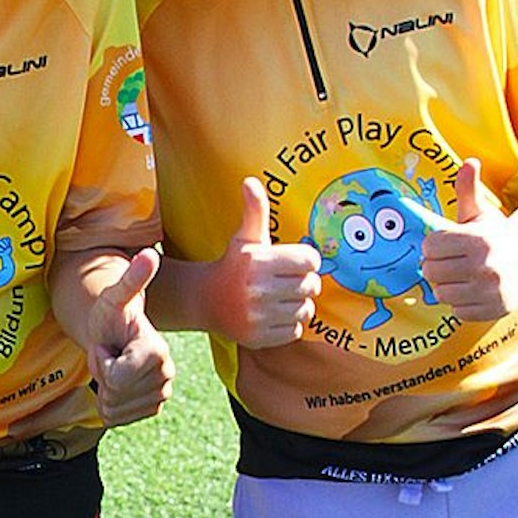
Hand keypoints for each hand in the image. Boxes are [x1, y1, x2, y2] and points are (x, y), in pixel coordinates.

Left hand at [85, 248, 172, 426]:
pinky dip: (109, 403)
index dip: (102, 361)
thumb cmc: (111, 313)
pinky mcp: (153, 407)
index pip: (116, 378)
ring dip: (104, 389)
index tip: (108, 344)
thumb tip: (149, 253)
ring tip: (113, 364)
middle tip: (110, 353)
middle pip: (114, 394)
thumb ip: (132, 279)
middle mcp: (166, 374)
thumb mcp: (114, 296)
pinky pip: (118, 418)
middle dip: (102, 374)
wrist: (114, 333)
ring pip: (114, 409)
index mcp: (157, 350)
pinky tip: (116, 382)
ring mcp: (161, 393)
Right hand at [206, 178, 321, 348]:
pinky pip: (295, 331)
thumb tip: (250, 181)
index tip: (293, 261)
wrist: (206, 300)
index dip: (305, 259)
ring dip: (298, 304)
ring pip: (306, 310)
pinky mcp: (259, 337)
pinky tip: (273, 314)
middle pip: (311, 286)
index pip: (310, 260)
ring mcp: (259, 316)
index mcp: (258, 261)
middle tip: (287, 280)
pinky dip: (289, 324)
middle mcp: (258, 289)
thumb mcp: (245, 237)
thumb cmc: (234, 265)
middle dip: (304, 282)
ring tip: (281, 297)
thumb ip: (254, 210)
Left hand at [422, 159, 517, 320]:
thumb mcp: (481, 212)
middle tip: (449, 260)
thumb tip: (470, 161)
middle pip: (431, 271)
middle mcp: (485, 266)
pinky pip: (458, 311)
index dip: (433, 245)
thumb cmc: (497, 234)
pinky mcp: (496, 309)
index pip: (430, 246)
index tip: (444, 244)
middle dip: (436, 265)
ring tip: (459, 275)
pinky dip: (461, 302)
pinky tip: (472, 289)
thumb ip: (468, 188)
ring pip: (441, 293)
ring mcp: (491, 291)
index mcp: (478, 240)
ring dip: (446, 285)